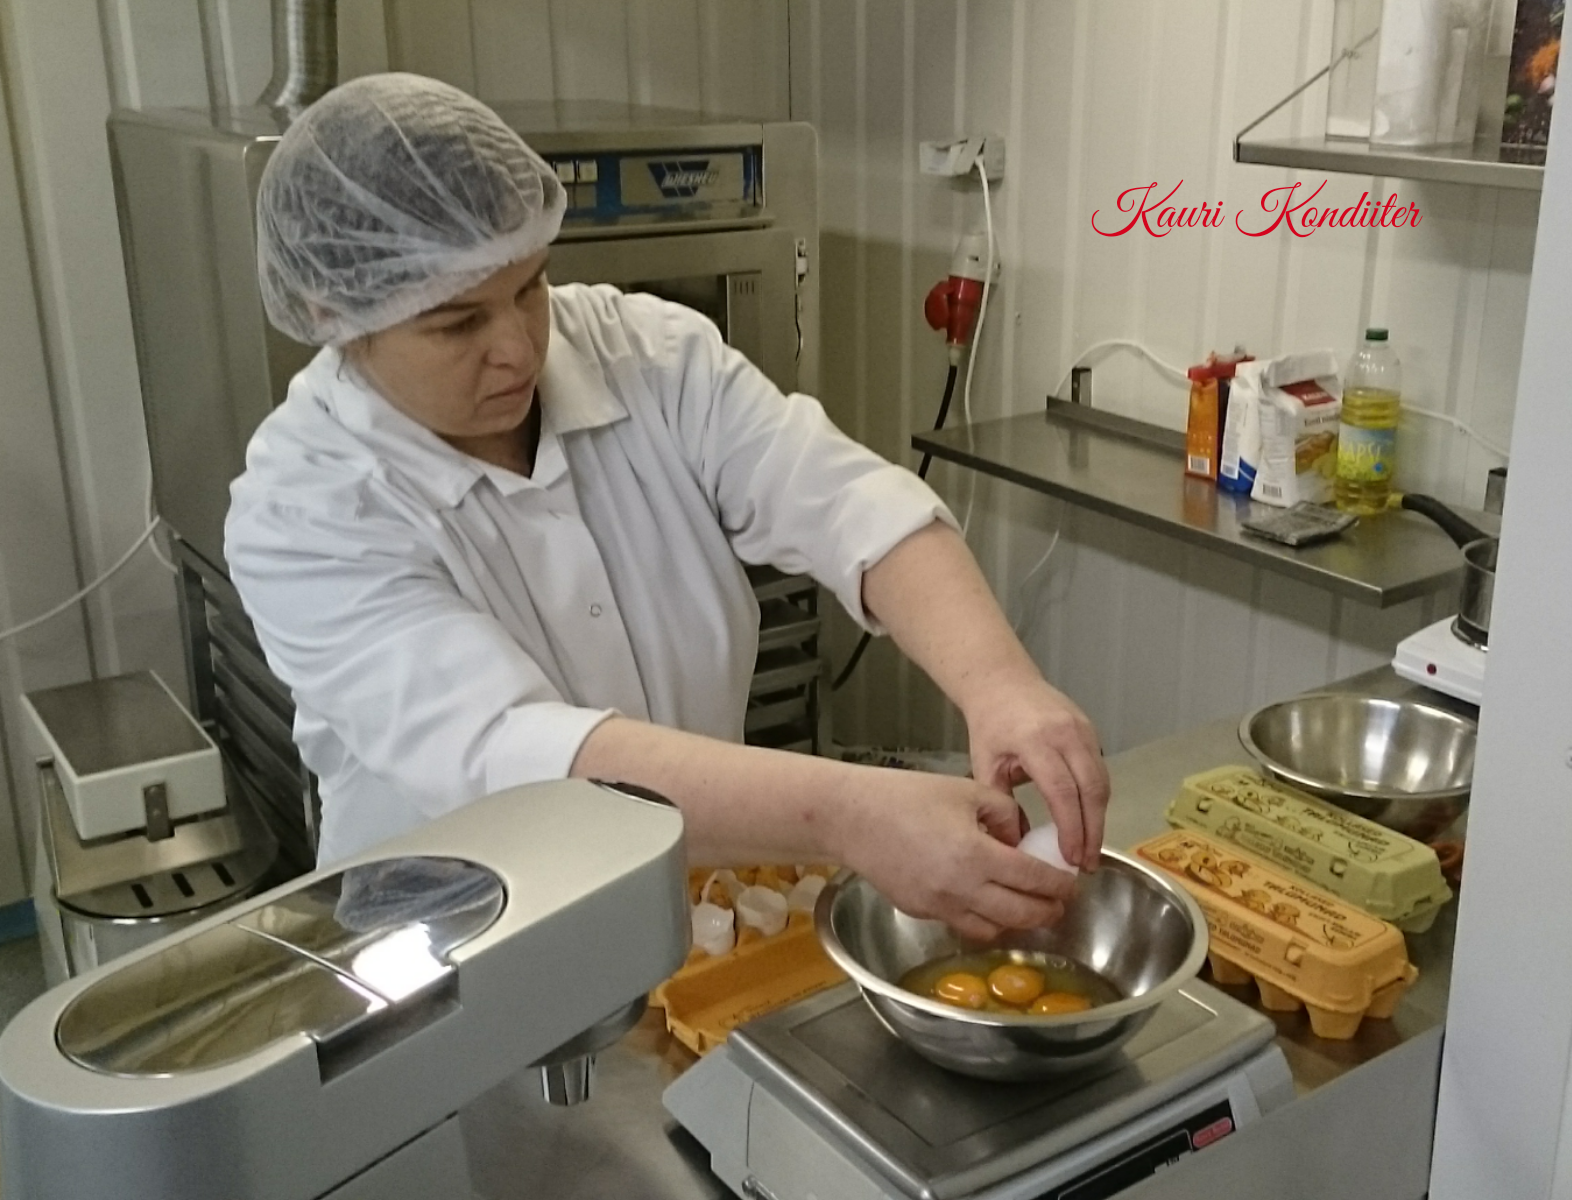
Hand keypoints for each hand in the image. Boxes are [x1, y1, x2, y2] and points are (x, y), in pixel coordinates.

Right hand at [830, 767, 1078, 940]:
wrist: (852, 818)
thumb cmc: (905, 797)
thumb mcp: (966, 790)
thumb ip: (1005, 813)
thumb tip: (1021, 840)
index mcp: (976, 854)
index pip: (1034, 879)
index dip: (1059, 884)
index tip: (1070, 882)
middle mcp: (961, 889)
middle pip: (1021, 914)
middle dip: (1047, 910)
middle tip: (1058, 902)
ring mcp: (940, 906)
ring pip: (994, 929)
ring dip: (1017, 921)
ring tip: (1028, 906)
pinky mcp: (921, 912)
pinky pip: (964, 925)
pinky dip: (985, 920)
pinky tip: (989, 902)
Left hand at [963, 672, 1108, 870]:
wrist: (1002, 682)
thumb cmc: (990, 725)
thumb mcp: (985, 764)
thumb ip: (1001, 803)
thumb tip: (1016, 846)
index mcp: (1036, 741)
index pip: (1062, 792)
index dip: (1071, 828)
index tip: (1070, 858)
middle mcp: (1066, 733)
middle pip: (1092, 789)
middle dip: (1093, 831)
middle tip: (1086, 864)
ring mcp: (1084, 730)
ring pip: (1102, 781)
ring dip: (1099, 818)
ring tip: (1089, 850)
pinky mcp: (1092, 731)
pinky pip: (1100, 770)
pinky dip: (1097, 799)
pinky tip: (1089, 821)